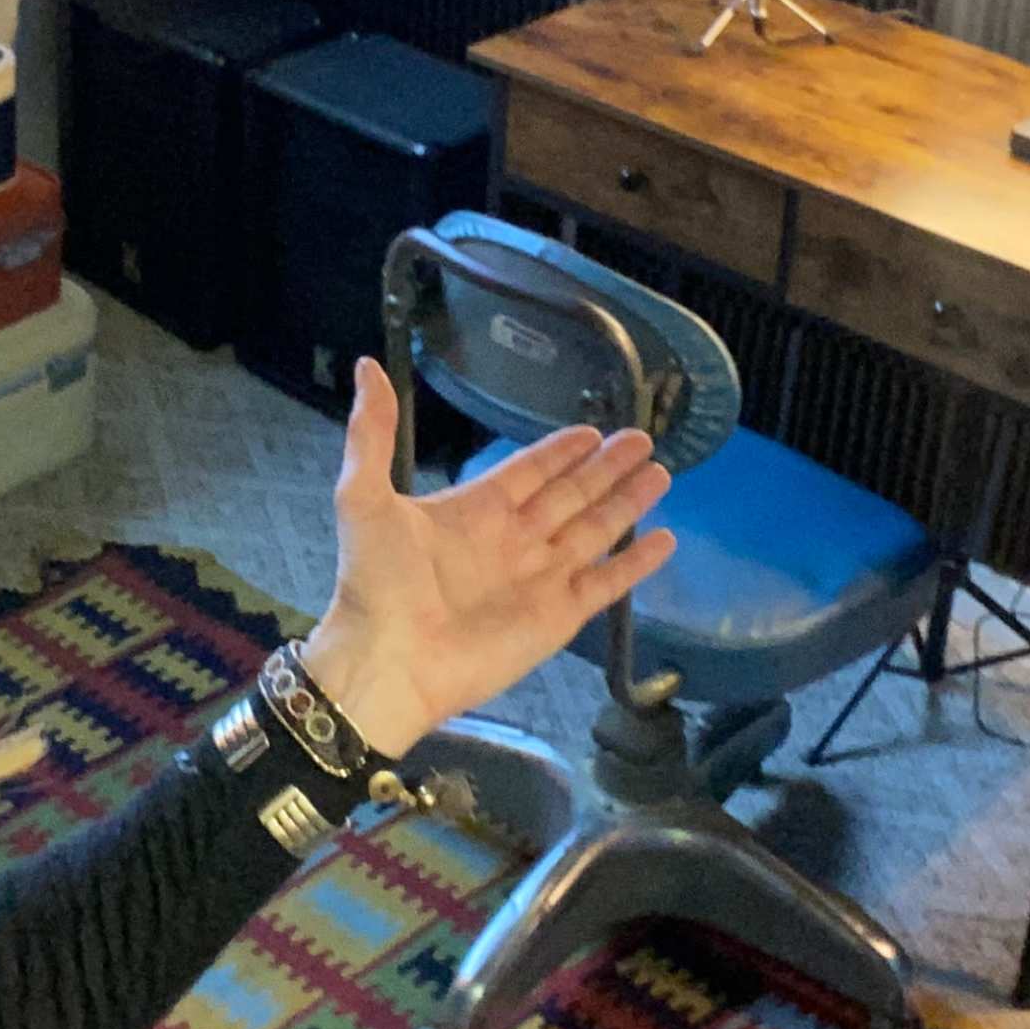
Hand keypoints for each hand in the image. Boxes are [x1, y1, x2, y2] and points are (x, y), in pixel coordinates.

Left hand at [294, 357, 677, 758]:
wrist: (388, 661)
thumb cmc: (376, 582)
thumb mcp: (363, 496)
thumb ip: (372, 434)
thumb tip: (367, 367)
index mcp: (475, 510)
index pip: (528, 471)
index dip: (559, 451)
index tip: (591, 430)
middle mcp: (514, 539)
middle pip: (571, 494)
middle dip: (606, 467)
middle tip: (641, 438)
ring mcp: (541, 578)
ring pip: (596, 529)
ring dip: (628, 502)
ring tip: (661, 473)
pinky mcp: (560, 615)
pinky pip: (607, 582)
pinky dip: (637, 563)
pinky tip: (666, 539)